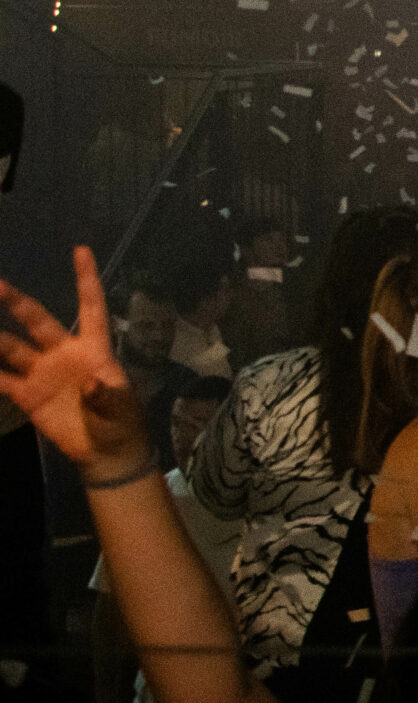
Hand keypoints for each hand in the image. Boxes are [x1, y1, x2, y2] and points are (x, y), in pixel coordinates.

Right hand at [0, 249, 152, 480]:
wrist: (105, 452)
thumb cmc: (121, 423)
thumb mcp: (121, 407)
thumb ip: (107, 395)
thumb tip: (92, 385)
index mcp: (93, 348)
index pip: (91, 307)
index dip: (86, 279)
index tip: (81, 250)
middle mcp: (64, 353)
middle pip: (38, 321)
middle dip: (18, 303)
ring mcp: (42, 372)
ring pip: (12, 347)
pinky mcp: (27, 394)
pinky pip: (1, 378)